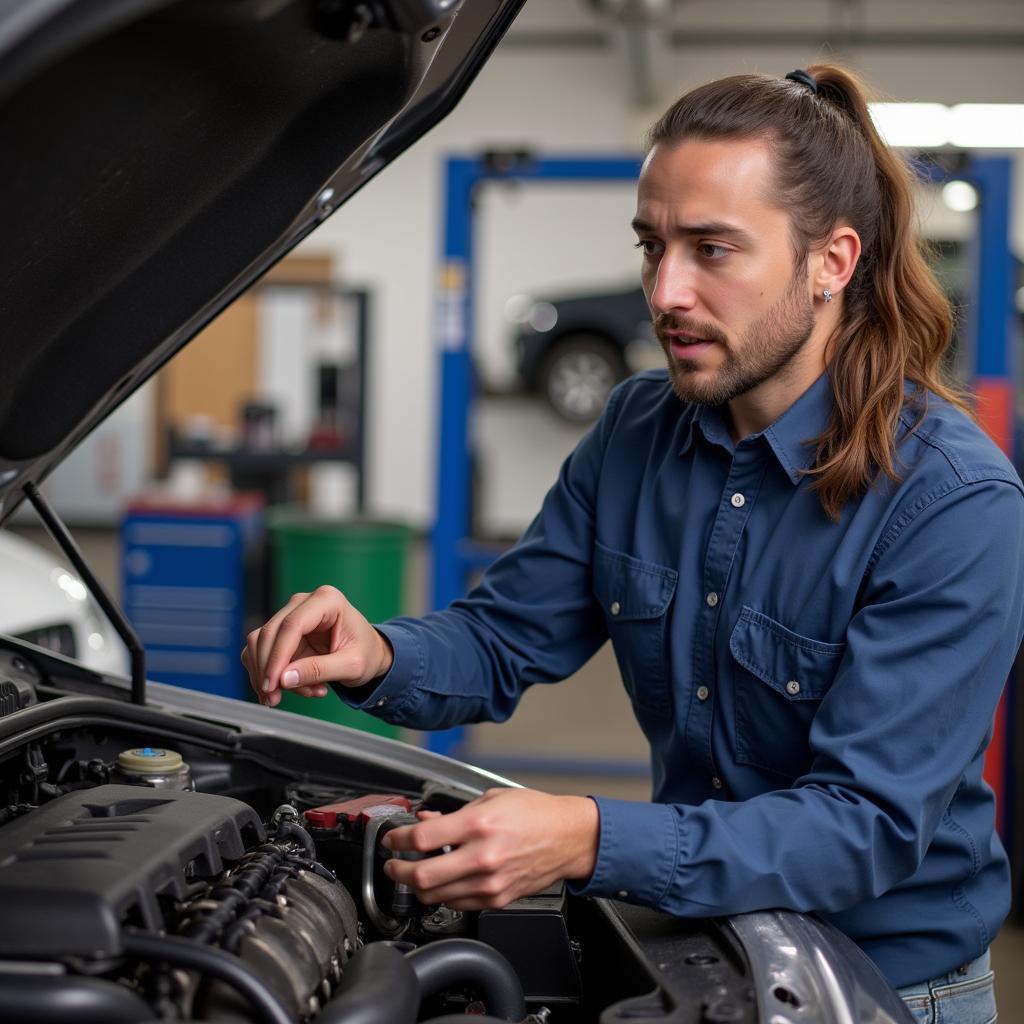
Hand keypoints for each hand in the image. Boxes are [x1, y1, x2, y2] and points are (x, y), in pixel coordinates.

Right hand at [241, 585, 393, 706]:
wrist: (370, 653)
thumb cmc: (366, 652)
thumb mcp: (352, 666)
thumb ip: (320, 670)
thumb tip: (284, 679)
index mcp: (327, 600)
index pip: (291, 625)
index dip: (277, 656)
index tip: (273, 684)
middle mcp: (304, 602)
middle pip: (270, 633)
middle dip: (268, 669)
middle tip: (274, 698)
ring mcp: (291, 615)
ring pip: (261, 643)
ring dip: (269, 674)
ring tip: (302, 692)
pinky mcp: (283, 631)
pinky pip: (263, 652)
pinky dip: (270, 673)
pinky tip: (295, 687)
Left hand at [381, 788, 598, 910]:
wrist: (568, 838)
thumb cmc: (535, 814)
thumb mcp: (492, 799)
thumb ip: (455, 813)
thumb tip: (427, 820)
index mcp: (479, 825)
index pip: (423, 838)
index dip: (398, 839)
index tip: (392, 839)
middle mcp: (482, 857)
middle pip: (422, 875)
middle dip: (397, 870)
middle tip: (392, 864)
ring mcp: (489, 883)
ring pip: (435, 896)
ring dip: (417, 886)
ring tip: (414, 873)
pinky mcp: (496, 899)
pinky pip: (457, 903)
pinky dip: (442, 894)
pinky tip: (441, 881)